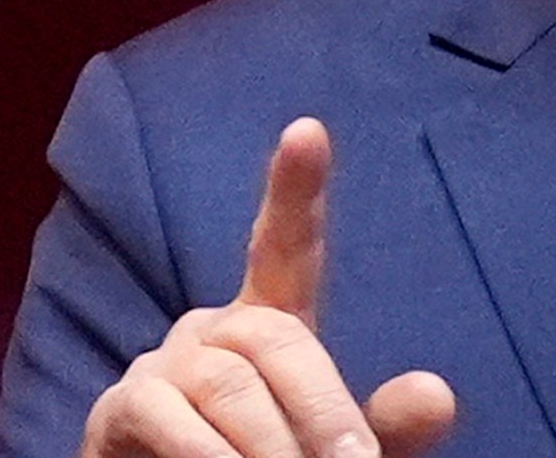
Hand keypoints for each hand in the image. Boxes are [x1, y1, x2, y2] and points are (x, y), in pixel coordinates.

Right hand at [81, 118, 456, 457]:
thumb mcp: (327, 451)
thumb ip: (379, 427)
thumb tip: (438, 395)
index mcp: (269, 326)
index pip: (286, 248)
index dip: (295, 191)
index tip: (308, 130)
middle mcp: (212, 332)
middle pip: (276, 335)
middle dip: (323, 407)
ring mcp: (160, 365)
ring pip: (229, 383)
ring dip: (272, 445)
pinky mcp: (117, 411)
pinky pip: (165, 415)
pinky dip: (208, 455)